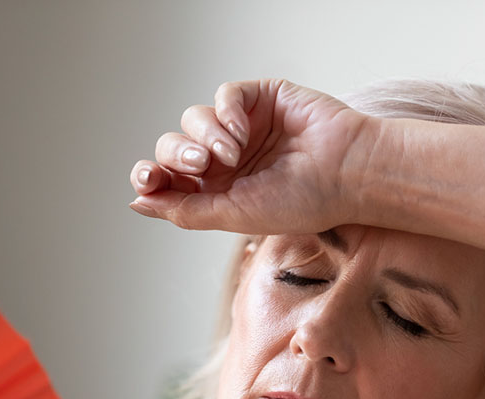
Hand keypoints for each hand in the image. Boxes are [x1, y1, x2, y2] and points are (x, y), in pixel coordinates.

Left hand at [129, 79, 372, 233]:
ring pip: (194, 119)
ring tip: (232, 153)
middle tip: (201, 165)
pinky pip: (223, 96)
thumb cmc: (302, 201)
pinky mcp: (260, 98)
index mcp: (219, 190)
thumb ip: (185, 210)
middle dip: (178, 155)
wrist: (346, 173)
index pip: (169, 178)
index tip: (147, 179)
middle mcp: (227, 159)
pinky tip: (242, 132)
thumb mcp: (235, 215)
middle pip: (174, 147)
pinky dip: (225, 112)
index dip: (151, 175)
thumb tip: (137, 202)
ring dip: (205, 135)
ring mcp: (242, 127)